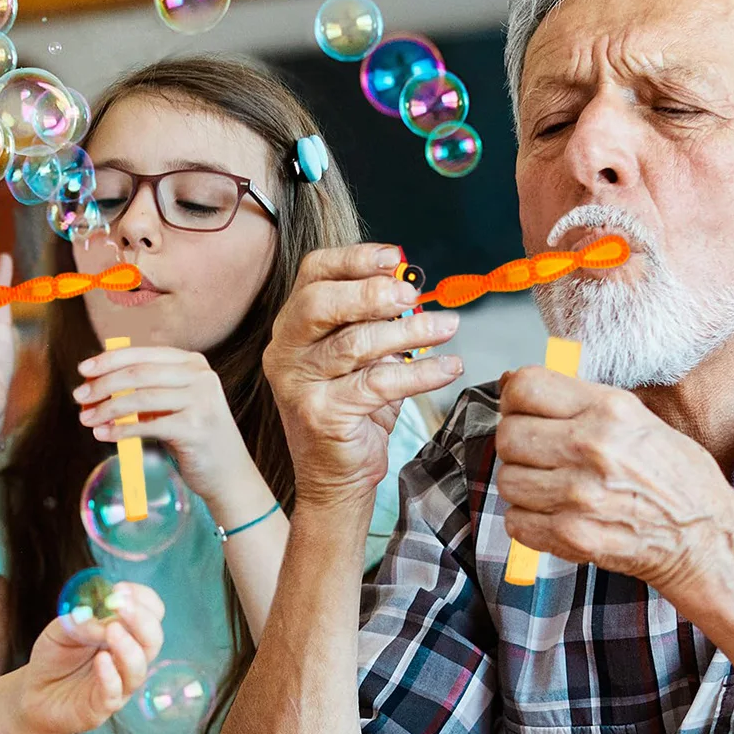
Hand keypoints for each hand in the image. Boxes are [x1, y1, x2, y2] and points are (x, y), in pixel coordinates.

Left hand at [20, 583, 164, 733]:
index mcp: (126, 632)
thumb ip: (80, 621)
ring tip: (112, 631)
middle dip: (142, 619)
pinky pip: (113, 693)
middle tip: (122, 605)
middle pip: (153, 639)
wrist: (33, 694)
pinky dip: (110, 676)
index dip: (142, 599)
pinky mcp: (101, 707)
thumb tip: (103, 619)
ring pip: (138, 668)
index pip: (152, 613)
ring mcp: (119, 685)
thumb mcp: (62, 628)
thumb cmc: (55, 656)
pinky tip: (101, 661)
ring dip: (128, 647)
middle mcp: (129, 658)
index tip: (120, 589)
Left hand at [73, 346, 251, 503]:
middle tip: (79, 397)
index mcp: (193, 363)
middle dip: (103, 384)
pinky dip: (121, 430)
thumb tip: (95, 383)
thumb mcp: (170, 406)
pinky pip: (148, 426)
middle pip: (139, 373)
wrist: (228, 474)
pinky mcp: (196, 428)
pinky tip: (104, 435)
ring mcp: (201, 401)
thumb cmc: (191, 437)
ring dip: (107, 409)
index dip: (109, 359)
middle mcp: (201, 376)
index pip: (143, 354)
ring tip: (86, 419)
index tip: (83, 369)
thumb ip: (143, 391)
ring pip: (141, 399)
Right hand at [263, 243, 462, 505]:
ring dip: (410, 332)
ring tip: (447, 327)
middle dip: (371, 293)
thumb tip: (410, 285)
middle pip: (320, 303)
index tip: (394, 258)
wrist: (337, 475)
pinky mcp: (320, 413)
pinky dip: (420, 373)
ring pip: (354, 343)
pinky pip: (377, 384)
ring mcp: (298, 384)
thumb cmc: (353, 410)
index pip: (312, 274)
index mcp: (293, 326)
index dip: (353, 259)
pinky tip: (448, 367)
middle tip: (413, 296)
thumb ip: (375, 320)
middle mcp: (286, 351)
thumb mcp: (362, 357)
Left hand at [496, 366, 733, 607]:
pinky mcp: (571, 534)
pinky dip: (528, 521)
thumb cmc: (671, 476)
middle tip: (539, 455)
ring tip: (554, 488)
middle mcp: (592, 448)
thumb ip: (573, 400)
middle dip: (517, 446)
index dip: (513, 399)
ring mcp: (579, 494)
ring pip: (506, 480)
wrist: (704, 538)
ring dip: (523, 486)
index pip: (526, 387)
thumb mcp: (635, 419)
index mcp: (609, 411)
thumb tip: (509, 383)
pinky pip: (515, 521)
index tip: (520, 411)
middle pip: (508, 436)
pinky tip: (556, 515)